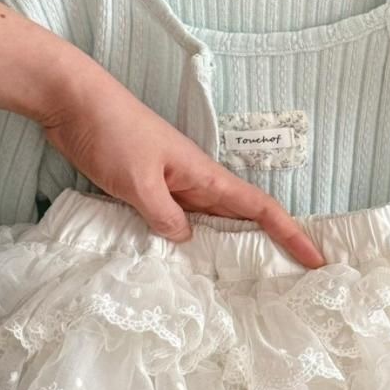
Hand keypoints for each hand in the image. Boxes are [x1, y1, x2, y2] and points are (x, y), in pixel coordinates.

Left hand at [41, 63, 325, 265]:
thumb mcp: (138, 181)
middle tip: (286, 285)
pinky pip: (178, 222)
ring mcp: (172, 187)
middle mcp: (196, 183)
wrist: (74, 103)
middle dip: (268, 248)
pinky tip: (180, 265)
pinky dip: (186, 244)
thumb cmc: (112, 133)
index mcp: (204, 175)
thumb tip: (186, 241)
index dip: (291, 233)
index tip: (315, 259)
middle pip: (242, 220)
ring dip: (225, 251)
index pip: (260, 207)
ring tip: (239, 287)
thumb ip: (164, 216)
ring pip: (209, 224)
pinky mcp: (148, 190)